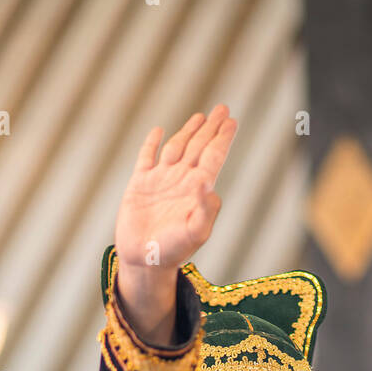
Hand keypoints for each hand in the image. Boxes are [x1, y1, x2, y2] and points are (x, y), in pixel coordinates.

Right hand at [114, 105, 236, 342]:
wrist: (144, 260)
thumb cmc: (173, 251)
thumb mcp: (195, 233)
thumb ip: (206, 210)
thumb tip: (210, 183)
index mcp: (196, 190)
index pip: (213, 157)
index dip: (222, 139)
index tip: (232, 121)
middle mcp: (181, 181)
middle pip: (199, 147)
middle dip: (211, 129)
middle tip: (223, 110)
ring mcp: (160, 180)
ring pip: (177, 147)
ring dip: (188, 131)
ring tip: (200, 117)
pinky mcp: (139, 184)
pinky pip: (146, 157)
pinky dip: (151, 143)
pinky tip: (158, 132)